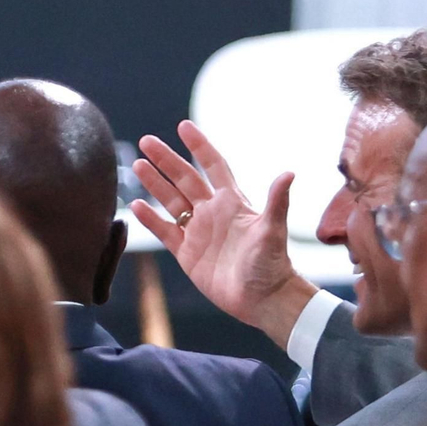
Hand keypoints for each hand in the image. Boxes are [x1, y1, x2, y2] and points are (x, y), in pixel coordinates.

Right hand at [129, 120, 314, 346]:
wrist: (263, 299)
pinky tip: (136, 205)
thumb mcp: (273, 231)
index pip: (213, 165)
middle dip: (166, 160)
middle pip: (184, 179)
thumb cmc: (271, 264)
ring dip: (154, 183)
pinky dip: (150, 218)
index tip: (184, 126)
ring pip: (171, 201)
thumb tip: (289, 173)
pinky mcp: (187, 252)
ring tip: (138, 165)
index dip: (199, 146)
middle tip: (146, 141)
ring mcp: (198, 231)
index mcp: (232, 202)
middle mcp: (212, 212)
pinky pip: (165, 230)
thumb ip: (276, 202)